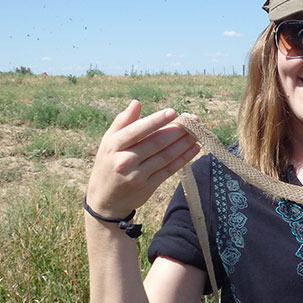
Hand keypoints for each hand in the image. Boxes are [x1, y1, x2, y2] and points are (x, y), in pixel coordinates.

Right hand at [85, 101, 199, 216]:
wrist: (105, 199)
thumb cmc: (108, 163)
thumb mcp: (108, 141)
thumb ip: (122, 121)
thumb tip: (136, 103)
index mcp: (114, 145)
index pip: (137, 131)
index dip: (156, 121)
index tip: (173, 112)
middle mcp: (124, 160)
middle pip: (155, 143)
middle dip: (177, 130)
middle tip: (193, 120)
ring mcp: (137, 175)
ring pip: (165, 156)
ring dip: (184, 143)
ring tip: (197, 132)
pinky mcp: (148, 186)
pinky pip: (169, 170)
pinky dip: (183, 159)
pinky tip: (194, 148)